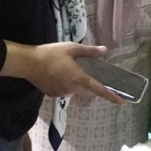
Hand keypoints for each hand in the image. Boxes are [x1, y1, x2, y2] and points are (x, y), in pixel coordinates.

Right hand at [2, 42, 124, 103]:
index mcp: (79, 78)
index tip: (122, 102)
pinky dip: (65, 84)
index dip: (112, 96)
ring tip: (69, 69)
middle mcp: (72, 89)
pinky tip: (58, 73)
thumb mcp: (72, 48)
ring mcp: (62, 93)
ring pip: (75, 90)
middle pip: (88, 89)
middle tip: (88, 71)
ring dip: (77, 83)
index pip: (100, 90)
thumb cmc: (51, 54)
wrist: (28, 63)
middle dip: (91, 83)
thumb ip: (89, 51)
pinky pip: (64, 90)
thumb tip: (105, 50)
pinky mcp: (53, 94)